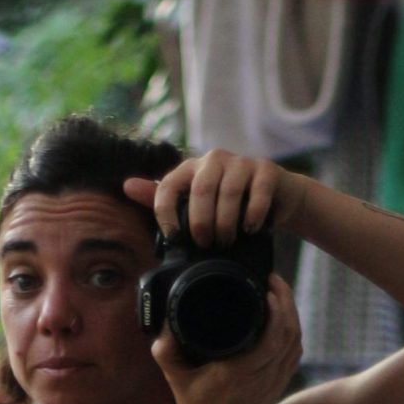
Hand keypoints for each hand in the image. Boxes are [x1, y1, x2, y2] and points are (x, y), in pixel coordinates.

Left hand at [123, 149, 306, 246]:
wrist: (276, 197)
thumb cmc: (230, 202)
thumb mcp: (194, 201)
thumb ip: (163, 196)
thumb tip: (127, 185)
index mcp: (192, 168)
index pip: (168, 185)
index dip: (166, 212)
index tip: (174, 237)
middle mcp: (214, 160)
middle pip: (201, 190)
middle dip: (201, 222)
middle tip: (206, 244)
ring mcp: (242, 162)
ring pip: (229, 193)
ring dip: (227, 223)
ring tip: (227, 241)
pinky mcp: (266, 170)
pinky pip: (257, 194)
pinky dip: (253, 216)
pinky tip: (251, 229)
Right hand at [152, 273, 302, 403]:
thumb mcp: (176, 379)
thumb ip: (165, 351)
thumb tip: (162, 327)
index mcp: (243, 370)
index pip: (273, 334)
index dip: (277, 307)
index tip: (267, 285)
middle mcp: (264, 376)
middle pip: (291, 333)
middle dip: (288, 302)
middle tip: (275, 281)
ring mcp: (275, 382)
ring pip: (296, 343)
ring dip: (293, 316)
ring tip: (281, 295)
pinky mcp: (278, 387)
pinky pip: (294, 356)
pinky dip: (293, 334)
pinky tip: (286, 321)